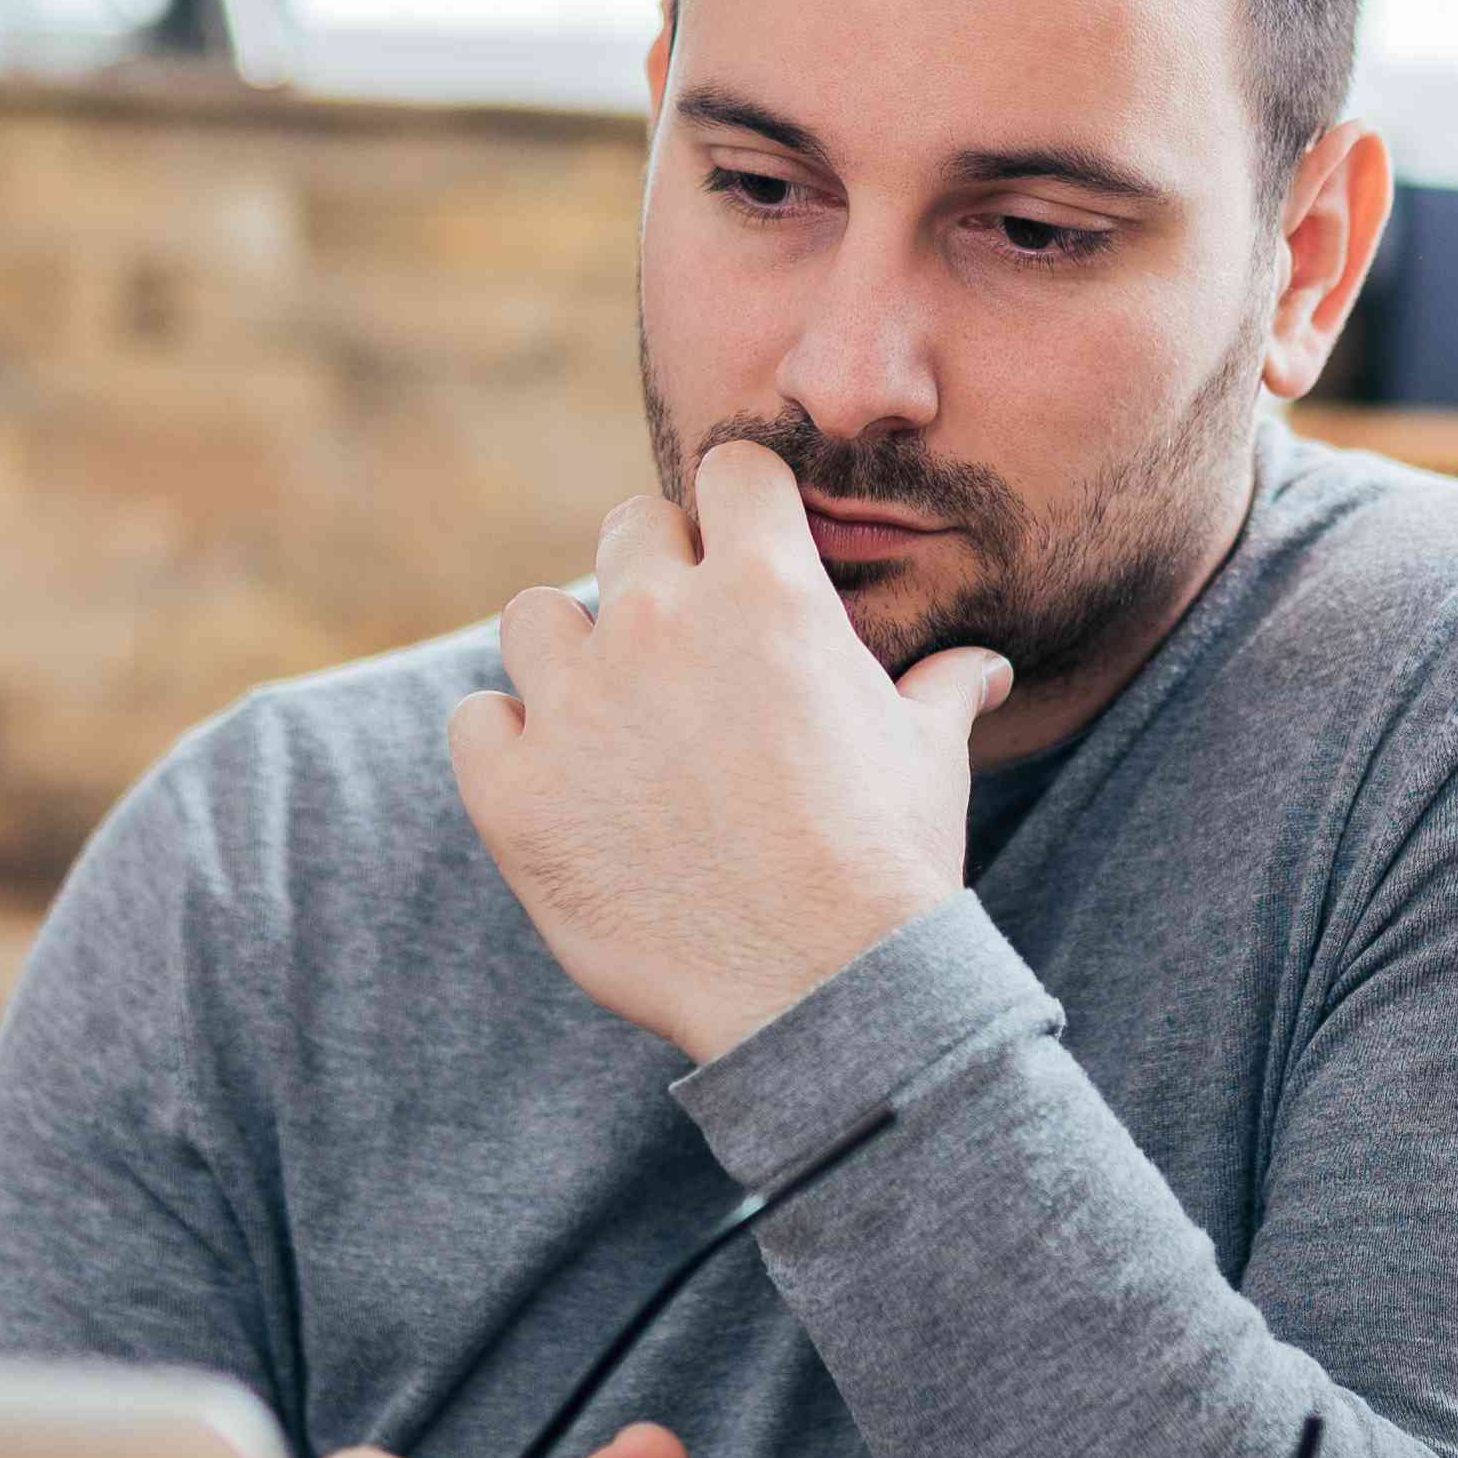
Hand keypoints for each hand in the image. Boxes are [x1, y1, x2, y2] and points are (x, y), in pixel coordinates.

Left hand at [446, 445, 1014, 1063]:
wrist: (820, 988)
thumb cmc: (886, 866)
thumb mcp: (928, 758)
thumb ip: (940, 689)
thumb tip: (983, 669)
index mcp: (767, 590)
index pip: (732, 470)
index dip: (741, 510)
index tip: (744, 556)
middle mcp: (659, 621)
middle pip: (627, 527)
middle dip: (655, 571)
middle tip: (680, 650)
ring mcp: (576, 704)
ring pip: (533, 617)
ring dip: (567, 654)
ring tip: (606, 718)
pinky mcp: (514, 790)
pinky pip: (473, 719)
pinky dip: (505, 743)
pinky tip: (556, 784)